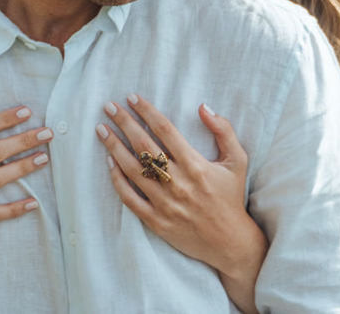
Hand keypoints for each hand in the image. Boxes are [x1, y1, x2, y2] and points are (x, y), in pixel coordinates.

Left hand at [96, 94, 267, 310]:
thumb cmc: (231, 197)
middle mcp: (178, 182)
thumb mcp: (238, 161)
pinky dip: (117, 180)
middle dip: (124, 122)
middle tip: (109, 107)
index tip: (132, 97)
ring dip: (114, 147)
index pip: (165, 130)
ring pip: (133, 170)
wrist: (229, 242)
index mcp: (196, 165)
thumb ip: (224, 131)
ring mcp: (165, 203)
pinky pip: (130, 198)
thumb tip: (203, 106)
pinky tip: (109, 163)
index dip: (147, 111)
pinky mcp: (156, 221)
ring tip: (102, 130)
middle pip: (144, 145)